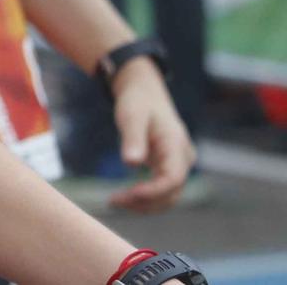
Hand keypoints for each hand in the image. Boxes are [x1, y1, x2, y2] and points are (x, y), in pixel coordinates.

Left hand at [106, 57, 196, 212]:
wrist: (143, 92)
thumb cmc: (137, 102)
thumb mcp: (131, 116)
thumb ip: (133, 138)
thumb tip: (131, 163)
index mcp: (176, 146)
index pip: (173, 179)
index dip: (154, 192)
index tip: (129, 195)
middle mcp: (183, 159)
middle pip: (172, 192)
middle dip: (145, 202)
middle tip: (113, 201)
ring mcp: (178, 164)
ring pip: (168, 195)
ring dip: (144, 204)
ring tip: (115, 202)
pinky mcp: (168, 167)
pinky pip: (161, 189)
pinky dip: (145, 197)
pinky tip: (124, 197)